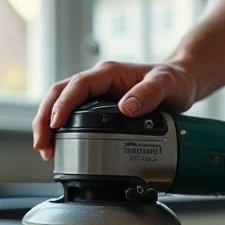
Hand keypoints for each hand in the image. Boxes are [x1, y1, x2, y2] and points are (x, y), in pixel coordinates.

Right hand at [32, 60, 198, 159]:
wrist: (182, 82)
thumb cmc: (174, 80)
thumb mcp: (166, 84)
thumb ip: (149, 93)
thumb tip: (126, 108)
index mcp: (109, 73)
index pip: (76, 86)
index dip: (63, 104)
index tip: (56, 124)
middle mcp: (98, 82)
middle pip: (59, 94)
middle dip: (45, 118)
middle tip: (42, 144)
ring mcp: (96, 95)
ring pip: (61, 104)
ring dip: (48, 126)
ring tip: (46, 150)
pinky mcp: (98, 108)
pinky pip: (72, 116)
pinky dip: (61, 131)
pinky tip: (59, 147)